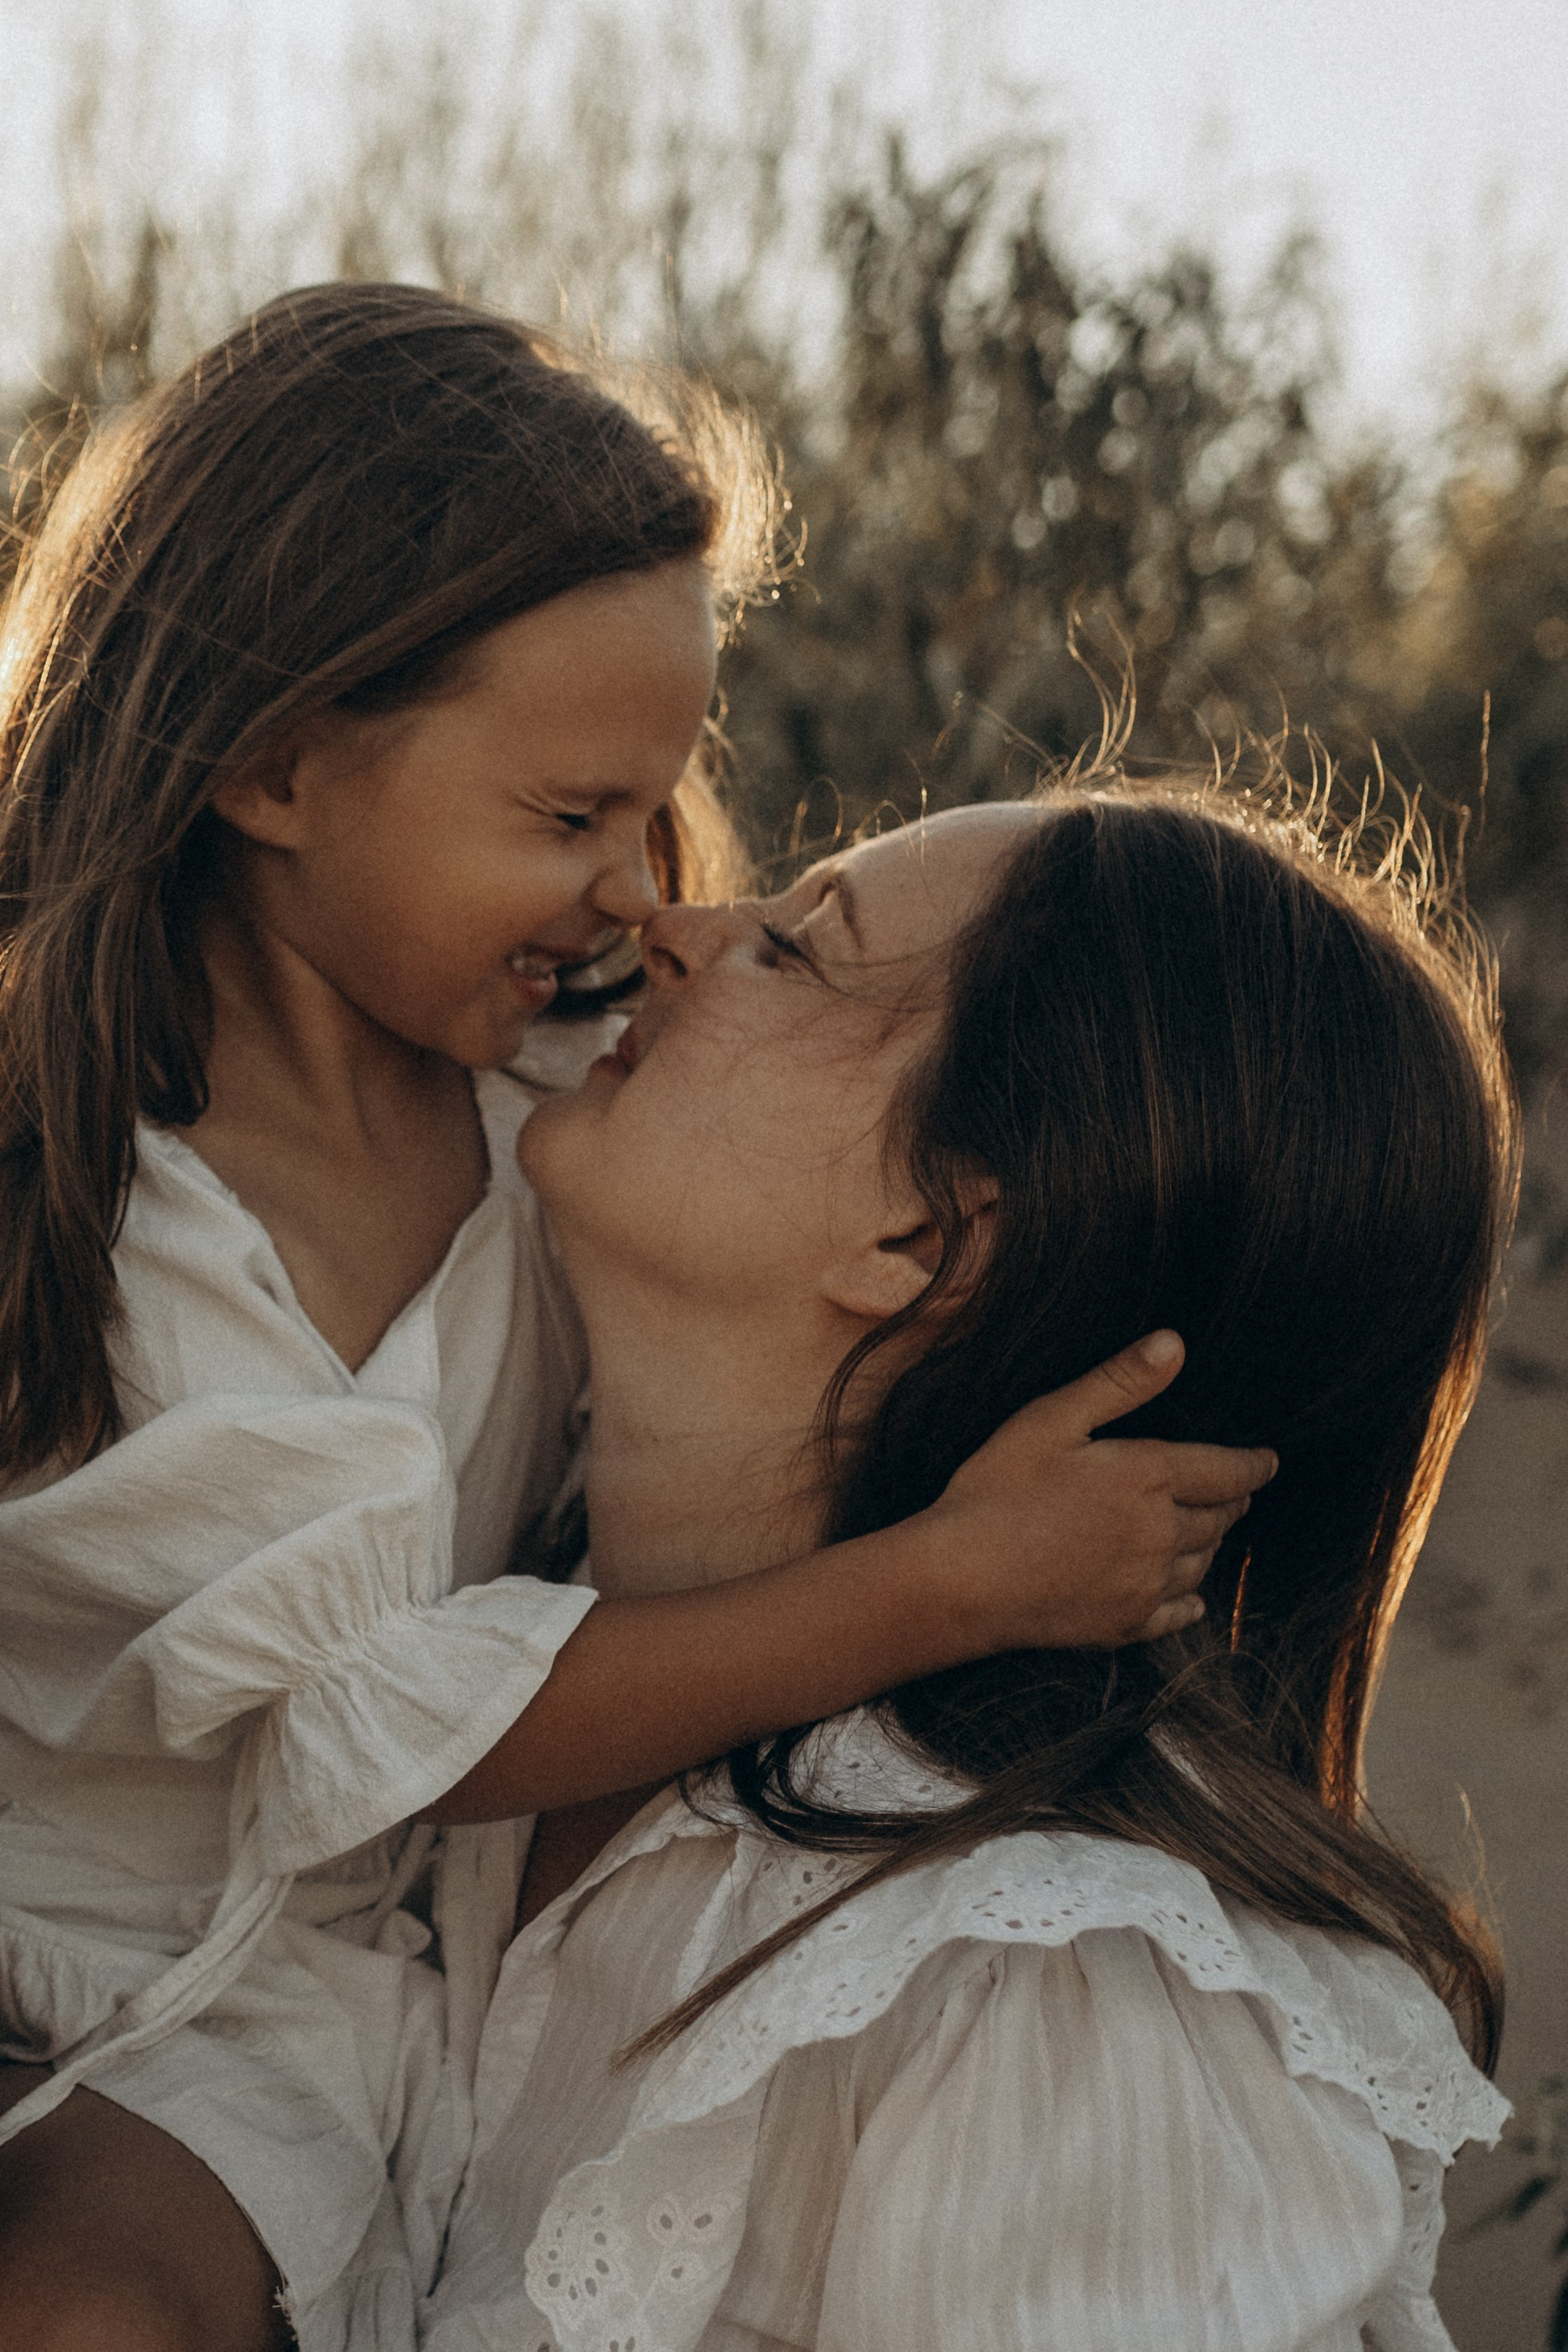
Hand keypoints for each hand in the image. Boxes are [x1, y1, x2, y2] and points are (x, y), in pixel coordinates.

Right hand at [919, 1331, 1275, 1651]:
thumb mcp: (1051, 1419)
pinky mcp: (1121, 1627)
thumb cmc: (996, 1490)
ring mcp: (1143, 1587)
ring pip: (1199, 1565)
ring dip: (1210, 1545)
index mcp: (1147, 1479)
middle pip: (1217, 1519)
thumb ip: (1118, 1382)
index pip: (1225, 1471)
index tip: (1269, 1462)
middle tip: (1237, 1493)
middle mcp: (1159, 1536)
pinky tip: (1191, 1602)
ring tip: (1208, 1532)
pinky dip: (1190, 1604)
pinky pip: (1175, 1615)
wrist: (959, 1581)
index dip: (1252, 1465)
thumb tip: (1174, 1344)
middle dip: (1231, 1502)